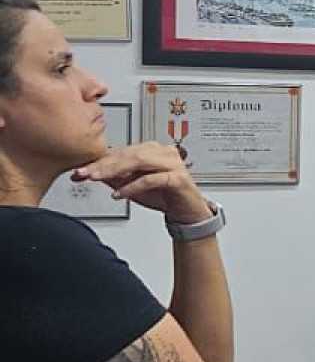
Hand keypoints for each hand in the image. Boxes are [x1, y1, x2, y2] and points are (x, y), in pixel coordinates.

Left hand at [72, 142, 210, 223]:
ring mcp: (173, 163)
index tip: (80, 170)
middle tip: (85, 173)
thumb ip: (114, 178)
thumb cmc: (164, 196)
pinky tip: (119, 194)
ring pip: (139, 161)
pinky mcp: (179, 178)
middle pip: (129, 153)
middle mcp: (163, 152)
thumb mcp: (132, 186)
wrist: (188, 212)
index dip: (99, 160)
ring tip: (98, 179)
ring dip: (115, 170)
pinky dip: (133, 186)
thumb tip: (91, 173)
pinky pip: (152, 179)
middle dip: (103, 164)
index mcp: (152, 150)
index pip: (122, 151)